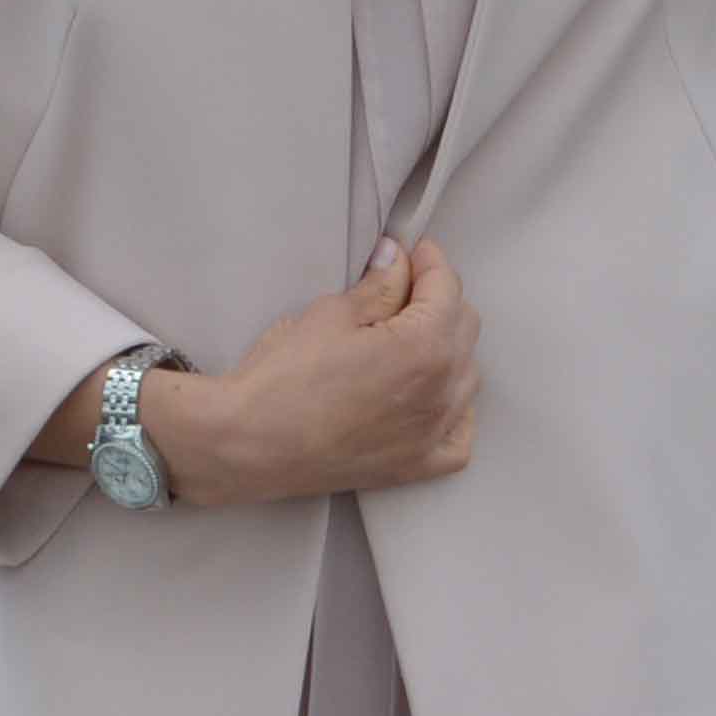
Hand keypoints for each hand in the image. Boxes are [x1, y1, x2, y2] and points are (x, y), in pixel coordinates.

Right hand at [158, 241, 480, 507]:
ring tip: (406, 339)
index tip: (411, 251)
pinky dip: (452, 409)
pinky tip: (427, 396)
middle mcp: (442, 392)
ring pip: (466, 376)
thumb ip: (378, 287)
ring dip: (446, 349)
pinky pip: (460, 432)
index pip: (448, 289)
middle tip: (401, 288)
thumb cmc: (282, 380)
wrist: (250, 445)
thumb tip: (398, 261)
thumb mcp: (329, 315)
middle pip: (464, 328)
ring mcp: (434, 433)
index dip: (429, 261)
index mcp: (424, 347)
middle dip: (439, 300)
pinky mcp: (419, 465)